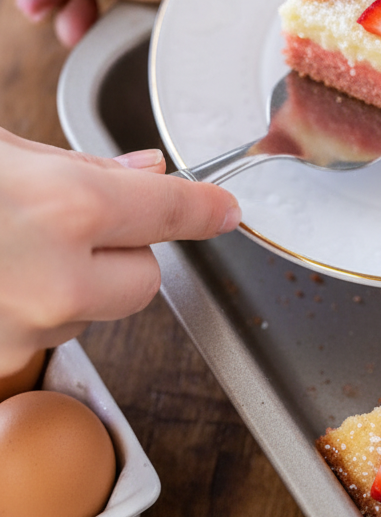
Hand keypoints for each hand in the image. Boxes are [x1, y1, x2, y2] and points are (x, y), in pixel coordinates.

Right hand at [0, 128, 240, 375]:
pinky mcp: (0, 365)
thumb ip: (86, 167)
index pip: (169, 211)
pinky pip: (41, 340)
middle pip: (144, 280)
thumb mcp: (6, 152)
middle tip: (65, 224)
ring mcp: (26, 334)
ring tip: (9, 249)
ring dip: (69, 288)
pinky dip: (28, 315)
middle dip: (122, 253)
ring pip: (90, 313)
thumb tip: (148, 174)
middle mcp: (57, 282)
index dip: (203, 208)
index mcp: (67, 208)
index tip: (223, 210)